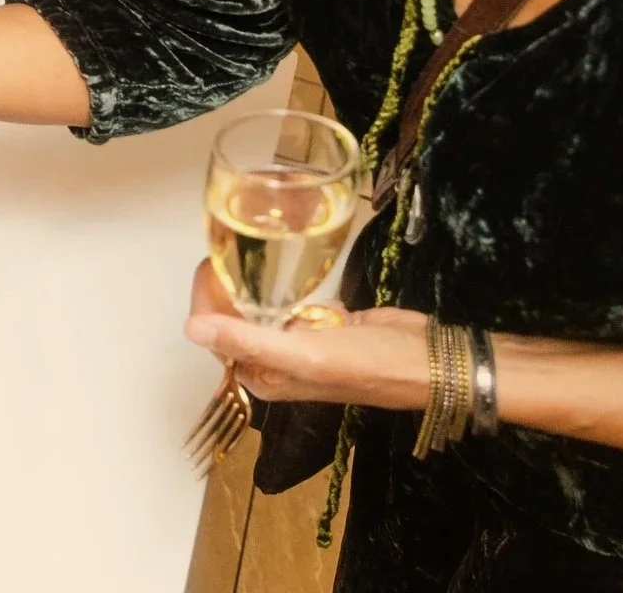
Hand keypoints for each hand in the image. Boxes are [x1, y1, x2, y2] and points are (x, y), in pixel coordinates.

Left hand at [184, 261, 428, 409]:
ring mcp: (299, 340)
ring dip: (255, 279)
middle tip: (230, 246)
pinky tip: (285, 264)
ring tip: (250, 246)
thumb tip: (191, 330)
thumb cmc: (371, 364)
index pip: (216, 335)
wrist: (431, 359)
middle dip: (229, 283)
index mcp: (265, 377)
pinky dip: (288, 283)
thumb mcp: (306, 355)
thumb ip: (249, 341)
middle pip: (236, 316)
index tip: (211, 264)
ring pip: (262, 304)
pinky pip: (291, 299)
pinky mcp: (322, 322)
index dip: (208, 300)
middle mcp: (276, 361)